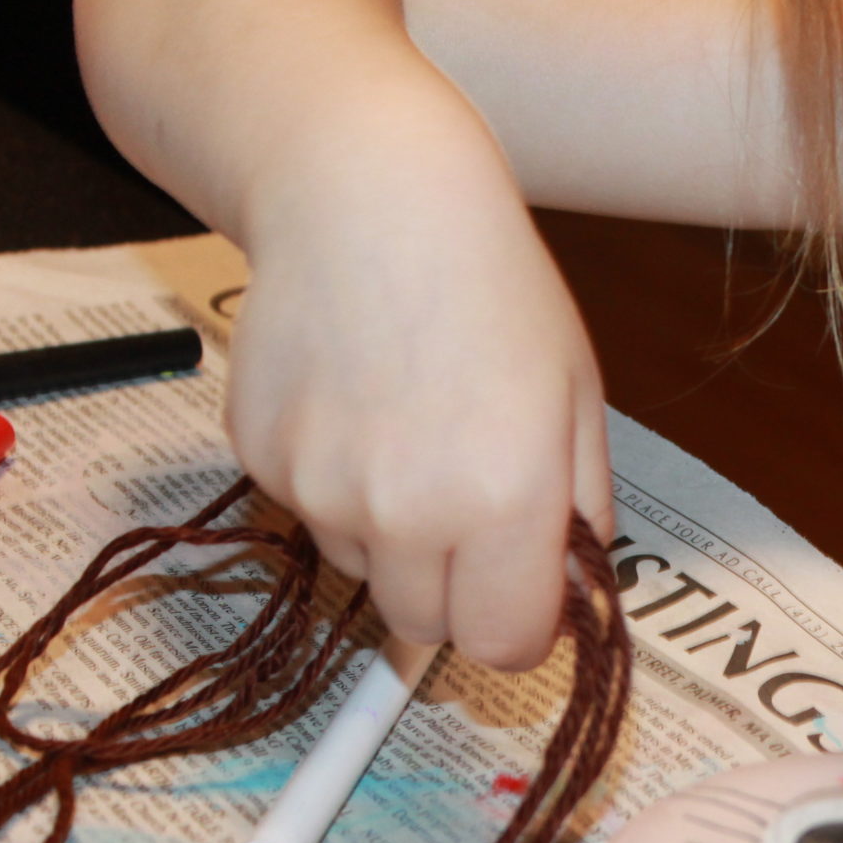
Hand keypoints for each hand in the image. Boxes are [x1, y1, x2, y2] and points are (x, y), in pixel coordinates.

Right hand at [226, 122, 612, 670]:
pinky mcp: (260, 463)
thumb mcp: (577, 396)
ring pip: (365, 572)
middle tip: (470, 510)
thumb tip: (573, 593)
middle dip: (456, 592)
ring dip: (392, 536)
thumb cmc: (489, 285)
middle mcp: (407, 514)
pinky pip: (309, 516)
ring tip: (410, 432)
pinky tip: (357, 404)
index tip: (524, 591)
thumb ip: (582, 509)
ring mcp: (322, 493)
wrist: (365, 195)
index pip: (504, 647)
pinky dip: (336, 486)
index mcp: (503, 502)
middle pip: (425, 627)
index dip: (520, 625)